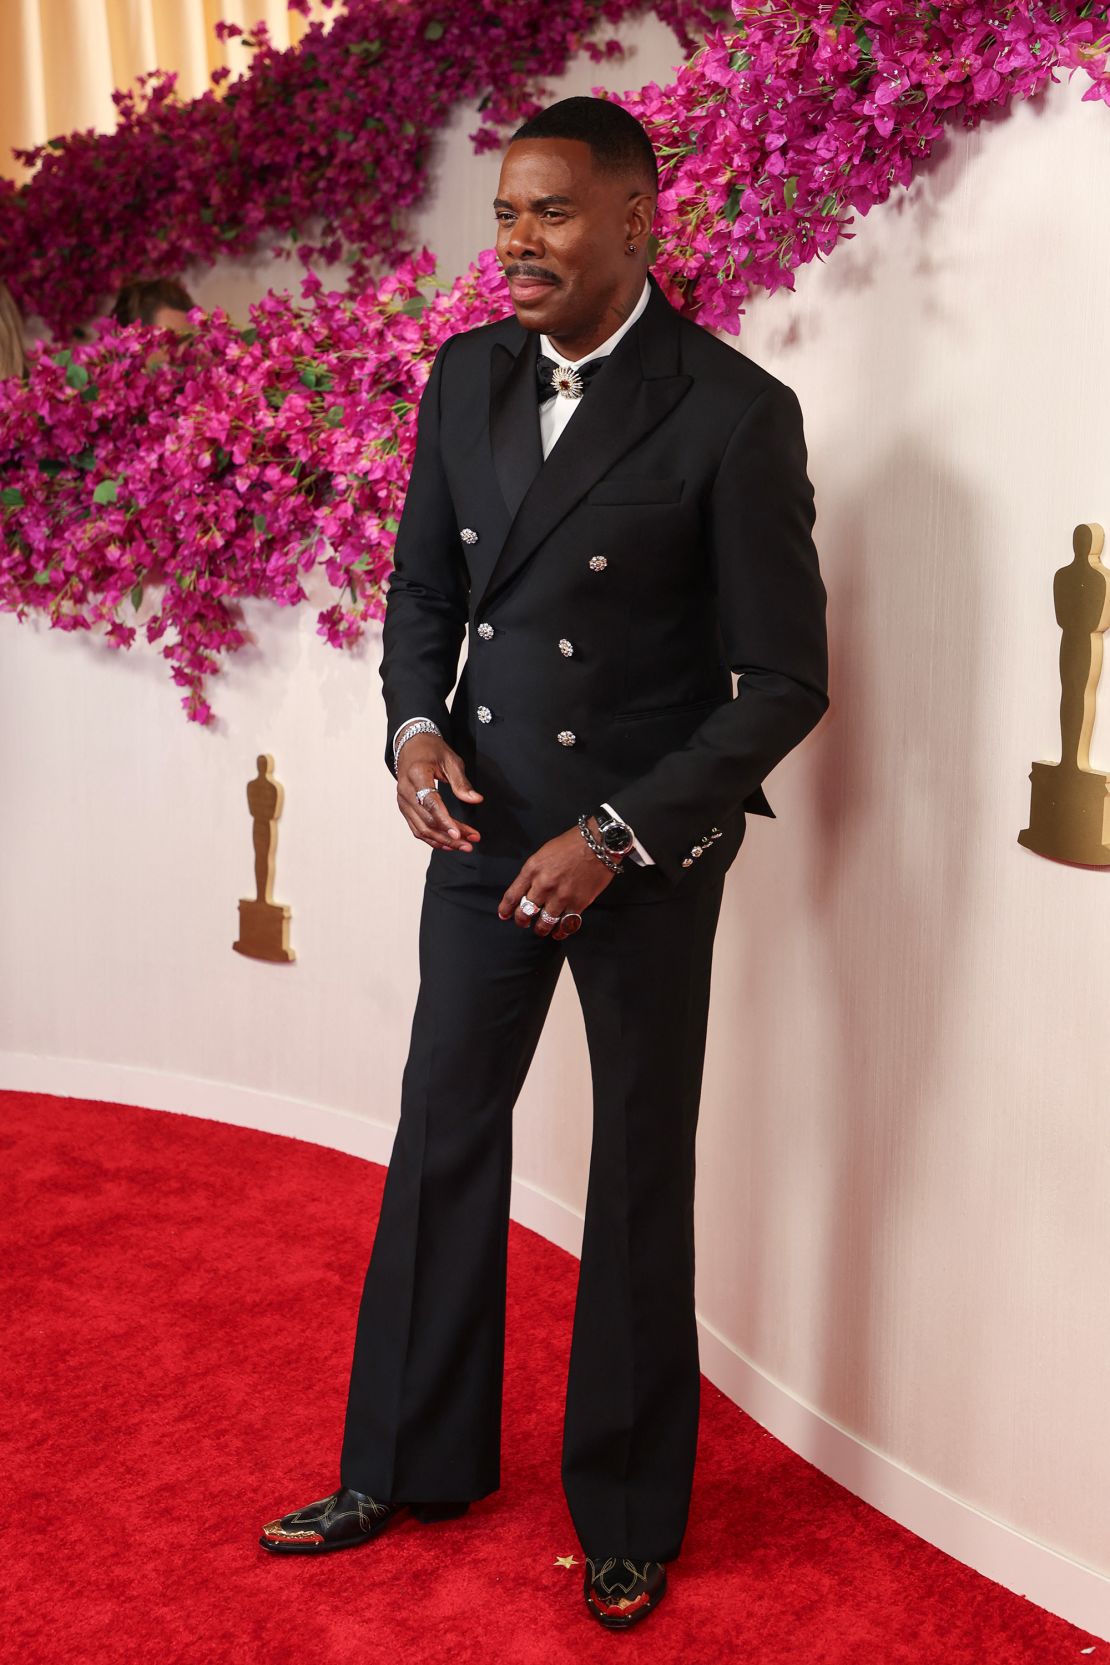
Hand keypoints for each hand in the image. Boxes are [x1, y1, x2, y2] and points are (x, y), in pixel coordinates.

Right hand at [397, 733, 482, 850]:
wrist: (410, 745)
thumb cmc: (431, 750)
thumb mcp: (451, 760)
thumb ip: (461, 782)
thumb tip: (476, 800)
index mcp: (416, 774)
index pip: (430, 803)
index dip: (444, 820)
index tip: (459, 834)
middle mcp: (405, 790)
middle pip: (427, 820)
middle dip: (449, 835)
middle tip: (470, 842)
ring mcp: (402, 801)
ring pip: (421, 829)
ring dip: (443, 841)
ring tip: (464, 845)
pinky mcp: (404, 807)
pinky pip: (416, 828)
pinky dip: (432, 839)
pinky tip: (448, 843)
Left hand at [498, 825, 618, 937]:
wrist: (598, 843)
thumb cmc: (571, 844)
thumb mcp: (544, 853)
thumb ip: (534, 872)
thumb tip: (527, 889)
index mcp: (532, 870)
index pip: (513, 895)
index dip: (506, 909)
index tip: (504, 915)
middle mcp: (544, 885)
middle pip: (525, 912)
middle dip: (521, 920)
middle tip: (523, 922)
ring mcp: (561, 896)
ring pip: (544, 923)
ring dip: (541, 929)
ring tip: (541, 930)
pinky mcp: (578, 903)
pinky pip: (566, 925)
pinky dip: (561, 932)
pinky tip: (558, 933)